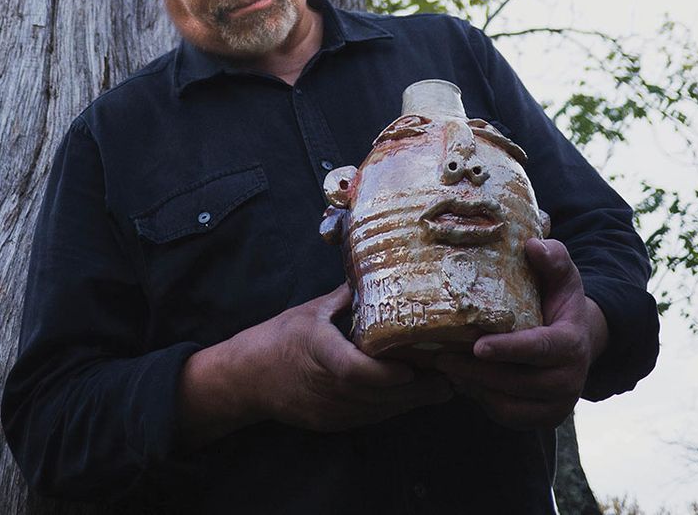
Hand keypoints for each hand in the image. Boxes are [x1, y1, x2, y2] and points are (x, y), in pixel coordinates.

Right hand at [178, 284, 452, 446]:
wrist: (246, 379)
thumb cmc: (279, 337)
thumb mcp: (310, 310)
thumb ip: (346, 297)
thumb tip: (381, 272)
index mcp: (316, 349)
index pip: (353, 370)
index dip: (386, 374)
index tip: (414, 368)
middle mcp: (323, 385)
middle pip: (376, 395)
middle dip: (417, 389)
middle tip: (451, 375)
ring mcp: (328, 410)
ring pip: (378, 411)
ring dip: (411, 401)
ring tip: (443, 384)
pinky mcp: (331, 424)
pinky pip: (370, 418)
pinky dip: (393, 407)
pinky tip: (414, 395)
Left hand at [434, 238, 608, 429]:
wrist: (574, 339)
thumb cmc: (558, 301)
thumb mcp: (561, 276)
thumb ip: (553, 258)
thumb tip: (533, 245)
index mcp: (572, 344)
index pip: (541, 349)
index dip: (509, 349)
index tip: (478, 346)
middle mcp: (569, 379)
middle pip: (518, 381)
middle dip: (477, 371)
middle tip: (440, 357)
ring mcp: (557, 403)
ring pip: (508, 403)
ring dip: (474, 387)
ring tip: (445, 366)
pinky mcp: (542, 418)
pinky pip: (506, 415)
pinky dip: (481, 400)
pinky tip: (460, 380)